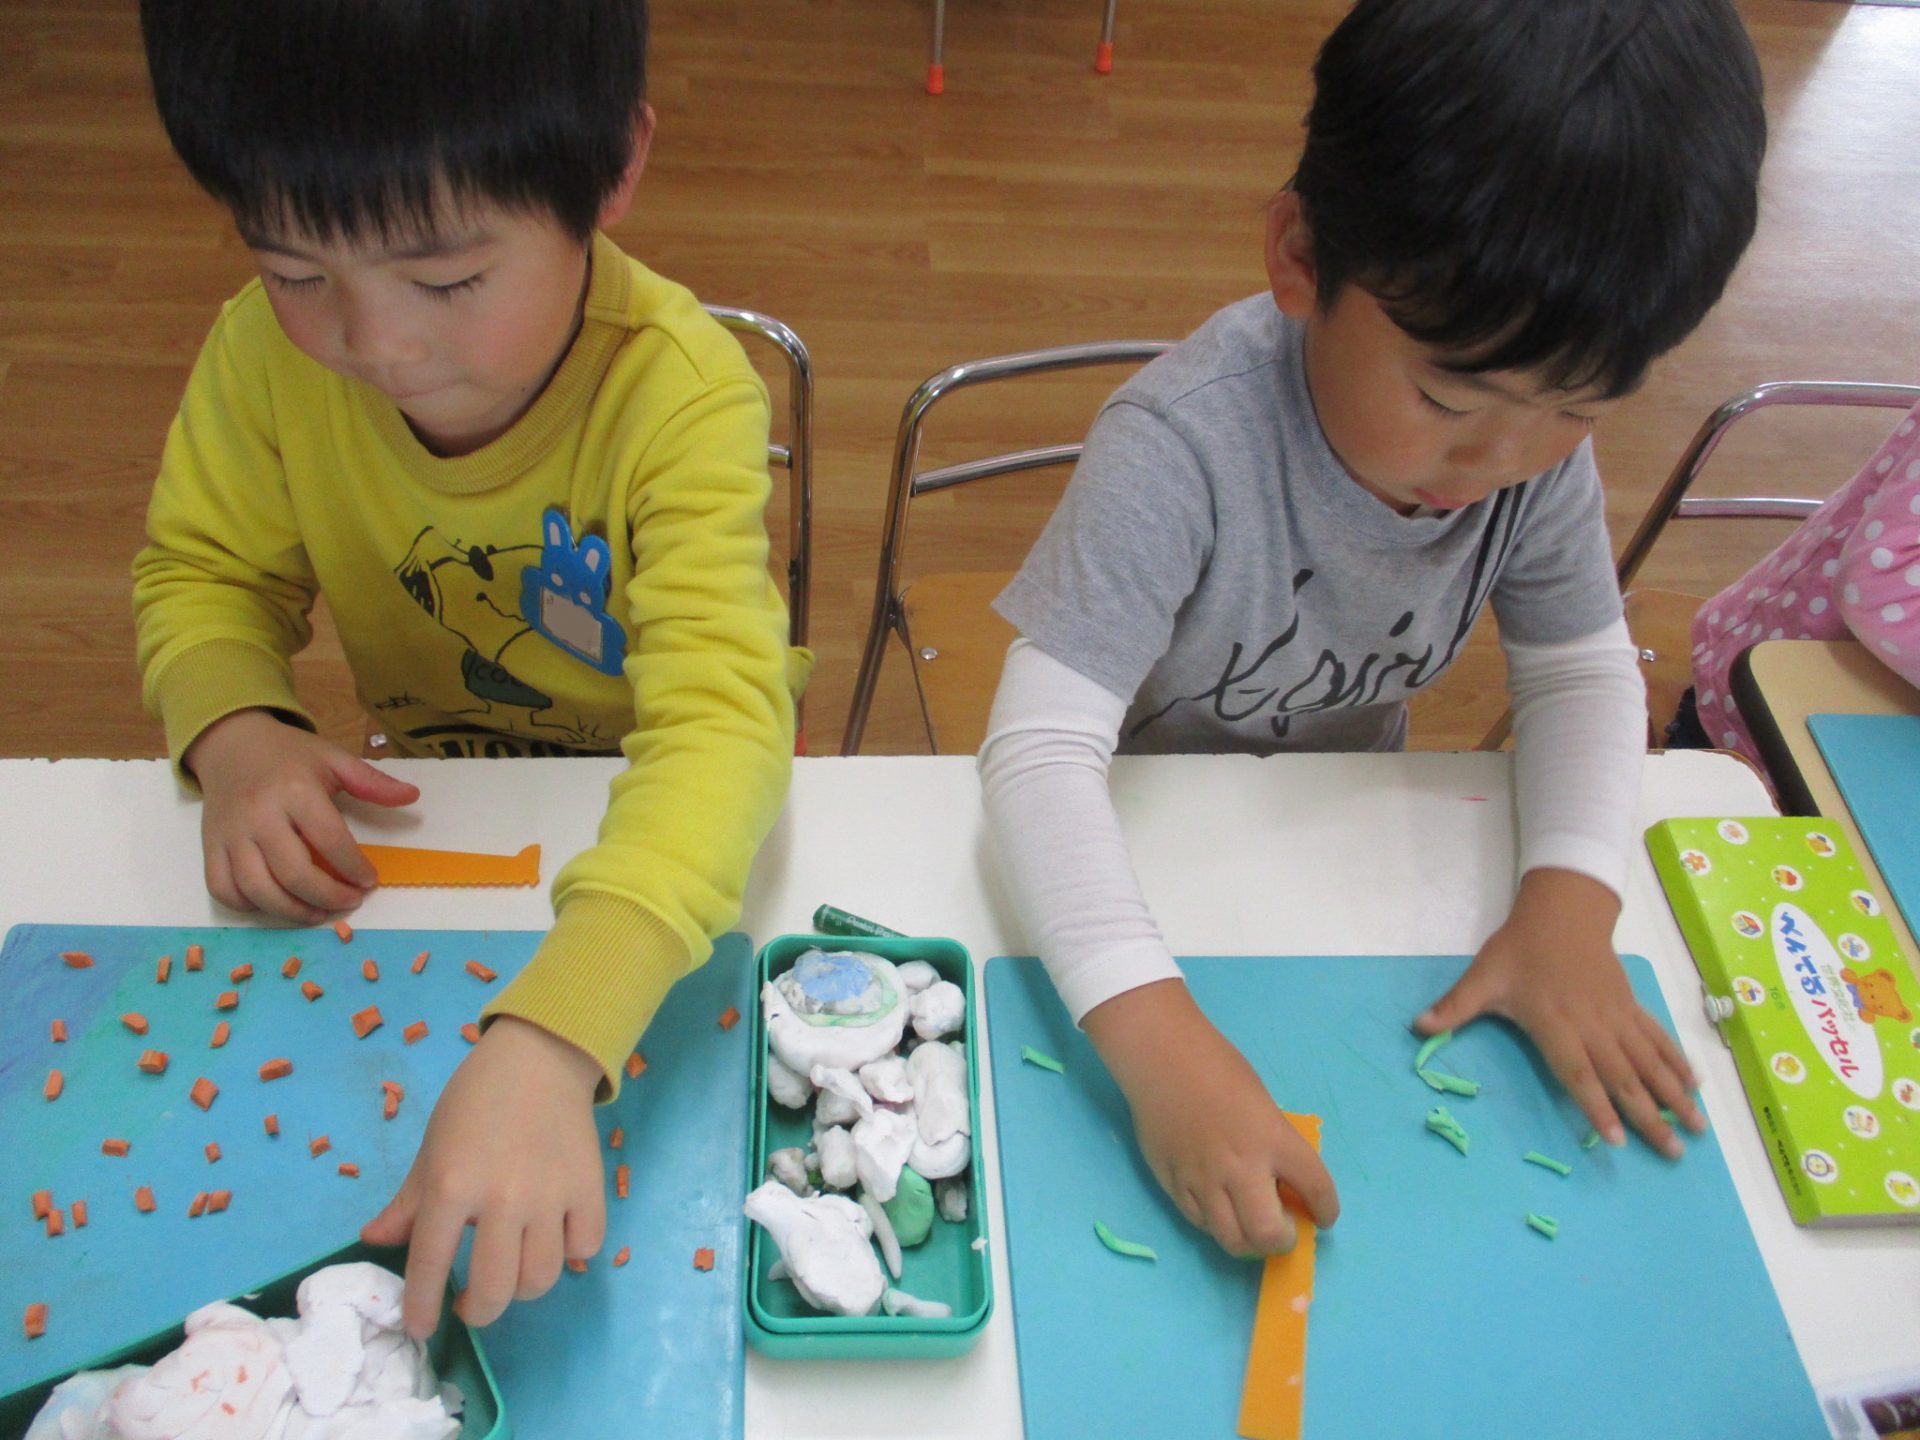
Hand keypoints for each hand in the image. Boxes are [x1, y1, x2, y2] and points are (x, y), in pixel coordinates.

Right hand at [186, 709, 418, 922]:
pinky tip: (276, 904)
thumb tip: (413, 796)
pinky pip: (222, 888)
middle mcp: (259, 815)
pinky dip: (248, 906)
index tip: (369, 881)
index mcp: (295, 790)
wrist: (230, 743)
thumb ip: (372, 781)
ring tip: (318, 912)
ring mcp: (231, 834)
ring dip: (291, 911)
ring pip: (256, 888)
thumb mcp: (333, 758)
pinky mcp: (210, 847)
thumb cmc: (288, 756)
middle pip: (293, 872)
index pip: (329, 839)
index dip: (353, 867)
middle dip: (328, 895)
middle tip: (350, 901)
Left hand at [361, 1016, 607, 1337]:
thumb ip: (407, 1203)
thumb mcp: (431, 1149)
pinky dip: (569, 1255)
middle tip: (471, 1303)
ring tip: (510, 1276)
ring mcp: (550, 1195)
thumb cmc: (475, 1100)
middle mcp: (502, 1198)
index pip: (431, 1266)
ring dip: (521, 1290)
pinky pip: (584, 1247)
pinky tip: (553, 1242)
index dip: (422, 1307)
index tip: (420, 1327)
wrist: (539, 1057)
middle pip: (496, 1289)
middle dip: (479, 1311)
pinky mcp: (589, 1188)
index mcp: (453, 1185)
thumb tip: (373, 1242)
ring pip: (541, 1277)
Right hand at [1085, 979, 1338, 1256]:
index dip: (1326, 1210)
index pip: (1316, 1189)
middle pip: (1268, 1234)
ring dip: (1249, 1242)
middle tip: (1283, 1228)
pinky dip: (1216, 1224)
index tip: (1323, 1216)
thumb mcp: (1263, 1104)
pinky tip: (1221, 1210)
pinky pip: (1200, 1222)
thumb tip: (1280, 1182)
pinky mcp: (1173, 1184)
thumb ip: (1274, 1144)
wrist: (1162, 1058)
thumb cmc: (1218, 1067)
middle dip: (1283, 1240)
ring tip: (1251, 1226)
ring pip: (1231, 1240)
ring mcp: (1203, 1180)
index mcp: (1273, 1139)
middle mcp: (1241, 1167)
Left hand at [1415, 867, 1706, 1157]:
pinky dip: (1675, 1061)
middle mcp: (1593, 1025)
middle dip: (1649, 1115)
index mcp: (1556, 1023)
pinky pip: (1657, 1037)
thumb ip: (1455, 1006)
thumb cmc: (1519, 948)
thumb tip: (1417, 1027)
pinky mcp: (1630, 1006)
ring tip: (1696, 1129)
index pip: (1580, 1072)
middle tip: (1674, 1152)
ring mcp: (1617, 1016)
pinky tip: (1693, 1085)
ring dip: (1674, 1095)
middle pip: (1625, 1077)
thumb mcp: (1483, 975)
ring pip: (1650, 1061)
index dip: (1598, 1106)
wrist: (1561, 912)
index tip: (1618, 1138)